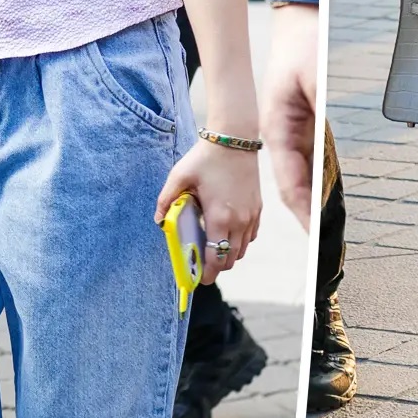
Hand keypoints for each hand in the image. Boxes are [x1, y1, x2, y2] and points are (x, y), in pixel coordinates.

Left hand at [157, 141, 262, 284]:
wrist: (234, 139)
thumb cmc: (205, 158)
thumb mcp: (179, 177)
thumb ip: (166, 200)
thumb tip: (159, 221)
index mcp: (219, 217)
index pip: (216, 258)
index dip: (207, 273)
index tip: (199, 278)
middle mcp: (238, 221)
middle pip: (230, 259)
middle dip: (216, 266)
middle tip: (202, 264)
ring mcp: (251, 216)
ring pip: (242, 250)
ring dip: (228, 254)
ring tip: (213, 247)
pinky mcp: (258, 208)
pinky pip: (251, 236)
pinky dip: (240, 241)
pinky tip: (227, 232)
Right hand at [259, 3, 318, 228]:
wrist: (299, 26)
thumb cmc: (302, 48)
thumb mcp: (314, 75)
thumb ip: (321, 106)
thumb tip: (326, 133)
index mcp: (277, 129)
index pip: (290, 180)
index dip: (303, 210)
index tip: (314, 234)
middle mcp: (283, 136)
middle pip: (295, 185)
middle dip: (307, 216)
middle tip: (319, 246)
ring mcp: (293, 132)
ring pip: (304, 176)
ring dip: (313, 203)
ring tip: (324, 231)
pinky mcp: (305, 127)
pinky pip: (313, 161)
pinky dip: (319, 182)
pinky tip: (327, 198)